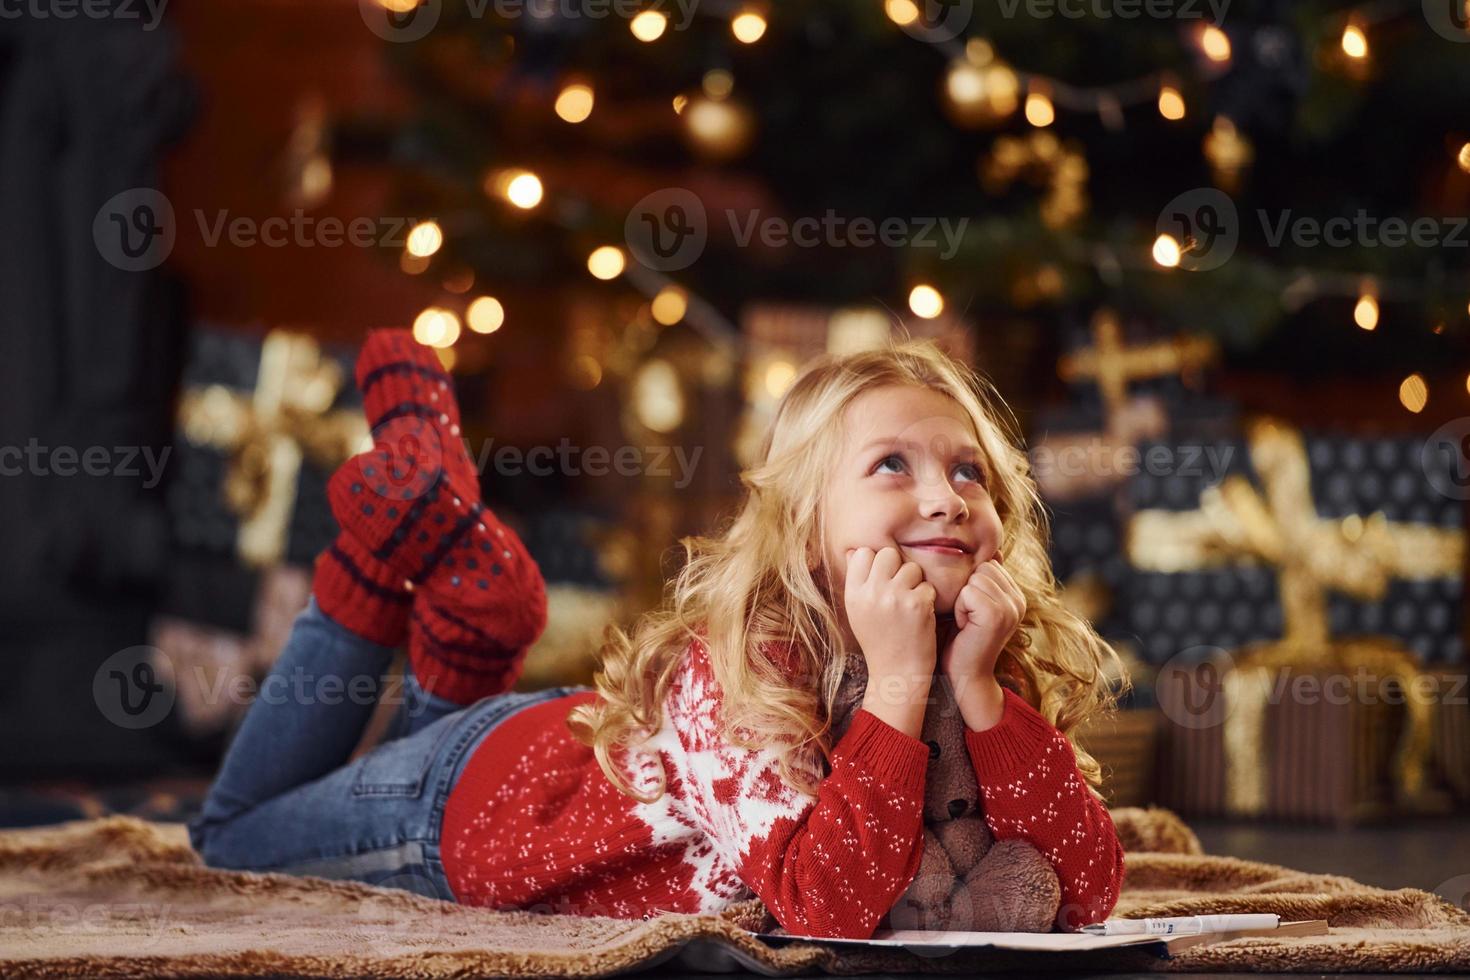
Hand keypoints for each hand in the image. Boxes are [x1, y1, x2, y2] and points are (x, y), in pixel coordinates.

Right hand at [844, 546, 937, 687]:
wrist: (897, 672)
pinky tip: (920, 615)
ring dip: (915, 583)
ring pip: (912, 568)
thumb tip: (854, 550)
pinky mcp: (918, 604)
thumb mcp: (857, 611)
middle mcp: (871, 593)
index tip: (881, 579)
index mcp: (853, 594)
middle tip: (899, 589)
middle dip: (897, 567)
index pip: (862, 552)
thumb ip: (856, 580)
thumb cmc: (878, 640)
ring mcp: (895, 597)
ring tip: (909, 604)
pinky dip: (927, 598)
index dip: (875, 562)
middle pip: (888, 553)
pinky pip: (927, 585)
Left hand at [938, 558, 1025, 685]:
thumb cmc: (961, 639)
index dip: (971, 584)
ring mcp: (1011, 608)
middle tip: (968, 617)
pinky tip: (965, 626)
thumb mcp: (975, 604)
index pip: (989, 564)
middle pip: (982, 568)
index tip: (972, 611)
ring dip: (962, 600)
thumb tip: (994, 550)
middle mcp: (1019, 600)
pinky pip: (968, 592)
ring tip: (967, 622)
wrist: (965, 675)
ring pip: (974, 578)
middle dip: (967, 589)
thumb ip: (985, 580)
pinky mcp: (998, 615)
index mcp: (1017, 595)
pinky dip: (959, 608)